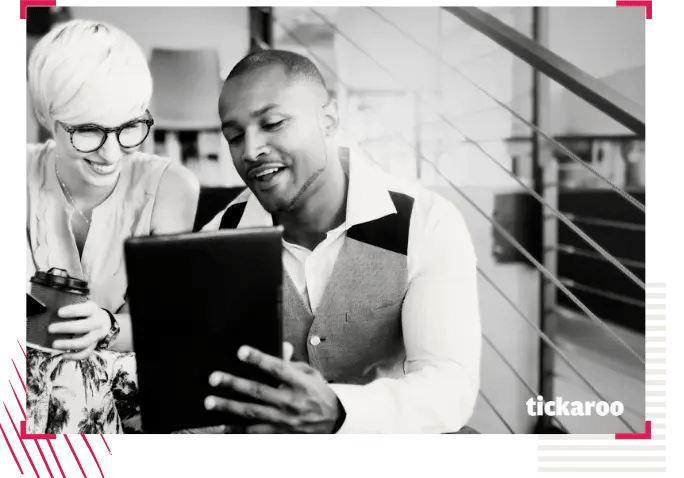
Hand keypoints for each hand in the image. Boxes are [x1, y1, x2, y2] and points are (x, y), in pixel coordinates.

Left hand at [49, 301, 109, 359]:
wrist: (103, 321)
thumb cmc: (86, 313)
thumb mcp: (83, 304)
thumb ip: (70, 305)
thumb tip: (46, 308)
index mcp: (93, 310)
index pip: (86, 309)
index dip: (73, 311)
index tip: (59, 312)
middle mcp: (97, 322)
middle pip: (84, 326)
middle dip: (66, 328)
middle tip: (50, 329)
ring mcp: (96, 335)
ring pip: (85, 342)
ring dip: (69, 344)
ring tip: (54, 344)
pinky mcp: (93, 345)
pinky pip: (86, 353)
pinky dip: (74, 356)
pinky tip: (63, 356)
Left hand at [205, 345, 340, 434]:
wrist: (333, 421)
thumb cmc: (318, 393)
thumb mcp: (310, 373)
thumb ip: (291, 362)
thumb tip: (281, 345)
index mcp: (300, 383)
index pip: (277, 368)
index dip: (258, 359)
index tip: (241, 351)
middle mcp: (290, 401)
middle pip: (258, 391)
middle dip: (234, 384)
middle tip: (214, 378)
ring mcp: (283, 419)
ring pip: (251, 412)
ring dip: (228, 407)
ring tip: (210, 402)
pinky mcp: (279, 432)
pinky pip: (254, 432)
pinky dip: (236, 430)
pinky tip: (221, 426)